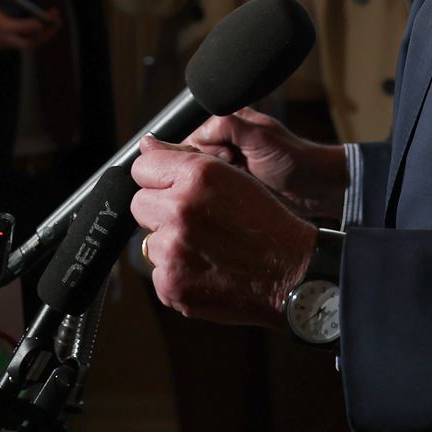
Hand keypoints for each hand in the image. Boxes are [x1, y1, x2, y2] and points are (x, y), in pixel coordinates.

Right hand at [0, 0, 60, 50]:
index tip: (49, 16)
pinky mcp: (1, 43)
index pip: (18, 29)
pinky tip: (44, 23)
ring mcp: (0, 42)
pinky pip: (22, 43)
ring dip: (42, 35)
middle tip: (57, 20)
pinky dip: (34, 36)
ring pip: (26, 45)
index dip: (35, 25)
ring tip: (54, 21)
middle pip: (28, 43)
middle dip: (45, 33)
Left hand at [131, 136, 316, 327]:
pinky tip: (208, 270)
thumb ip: (183, 159)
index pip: (142, 167)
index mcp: (196, 176)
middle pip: (140, 204)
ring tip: (208, 249)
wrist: (292, 275)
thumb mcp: (233, 178)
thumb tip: (147, 146)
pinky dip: (177, 273)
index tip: (170, 188)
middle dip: (160, 211)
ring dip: (171, 244)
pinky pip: (159, 272)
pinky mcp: (171, 284)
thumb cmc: (266, 225)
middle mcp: (180, 209)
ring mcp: (173, 250)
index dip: (157, 178)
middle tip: (195, 221)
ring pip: (150, 241)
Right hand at [185, 108, 347, 222]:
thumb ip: (227, 126)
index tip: (229, 156)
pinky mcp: (236, 182)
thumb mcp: (260, 137)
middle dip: (214, 168)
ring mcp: (231, 163)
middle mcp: (228, 140)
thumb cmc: (294, 160)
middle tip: (240, 169)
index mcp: (231, 121)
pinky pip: (215, 189)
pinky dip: (223, 192)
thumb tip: (197, 131)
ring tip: (244, 180)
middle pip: (197, 157)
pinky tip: (241, 191)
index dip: (208, 150)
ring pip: (204, 176)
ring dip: (220, 182)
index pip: (196, 136)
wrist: (316, 188)